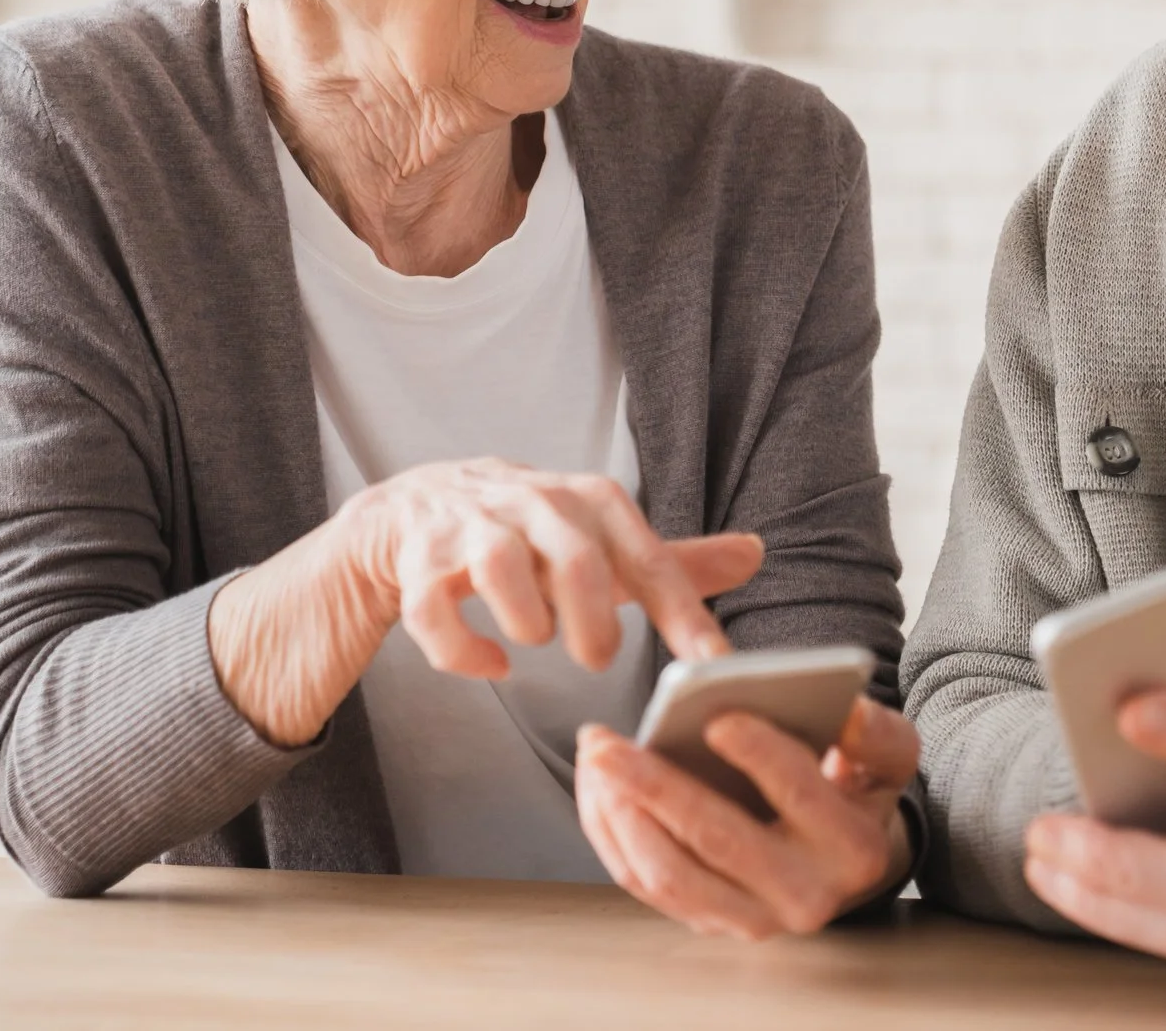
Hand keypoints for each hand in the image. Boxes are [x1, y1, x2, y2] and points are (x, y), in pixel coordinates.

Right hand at [208, 460, 764, 746]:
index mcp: (588, 499)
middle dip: (593, 622)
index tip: (713, 666)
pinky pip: (434, 608)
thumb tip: (755, 554)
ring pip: (500, 570)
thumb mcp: (600, 541)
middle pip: (576, 559)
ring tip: (534, 642)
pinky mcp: (415, 557)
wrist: (410, 513)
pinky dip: (463, 650)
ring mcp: (469, 525)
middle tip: (599, 659)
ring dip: (525, 622)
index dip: (684, 613)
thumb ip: (672, 559)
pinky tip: (489, 665)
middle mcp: (532, 500)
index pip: (648, 555)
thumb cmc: (525, 535)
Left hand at [575, 694, 919, 938]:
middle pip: (719, 841)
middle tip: (606, 742)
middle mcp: (805, 896)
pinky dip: (613, 835)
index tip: (717, 716)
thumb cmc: (854, 786)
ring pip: (671, 874)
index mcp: (853, 848)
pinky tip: (599, 787)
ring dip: (621, 814)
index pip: (803, 796)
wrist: (841, 856)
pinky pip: (646, 884)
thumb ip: (874, 732)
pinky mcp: (709, 922)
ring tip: (596, 758)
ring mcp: (753, 919)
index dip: (761, 755)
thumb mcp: (886, 754)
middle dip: (655, 785)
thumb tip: (843, 712)